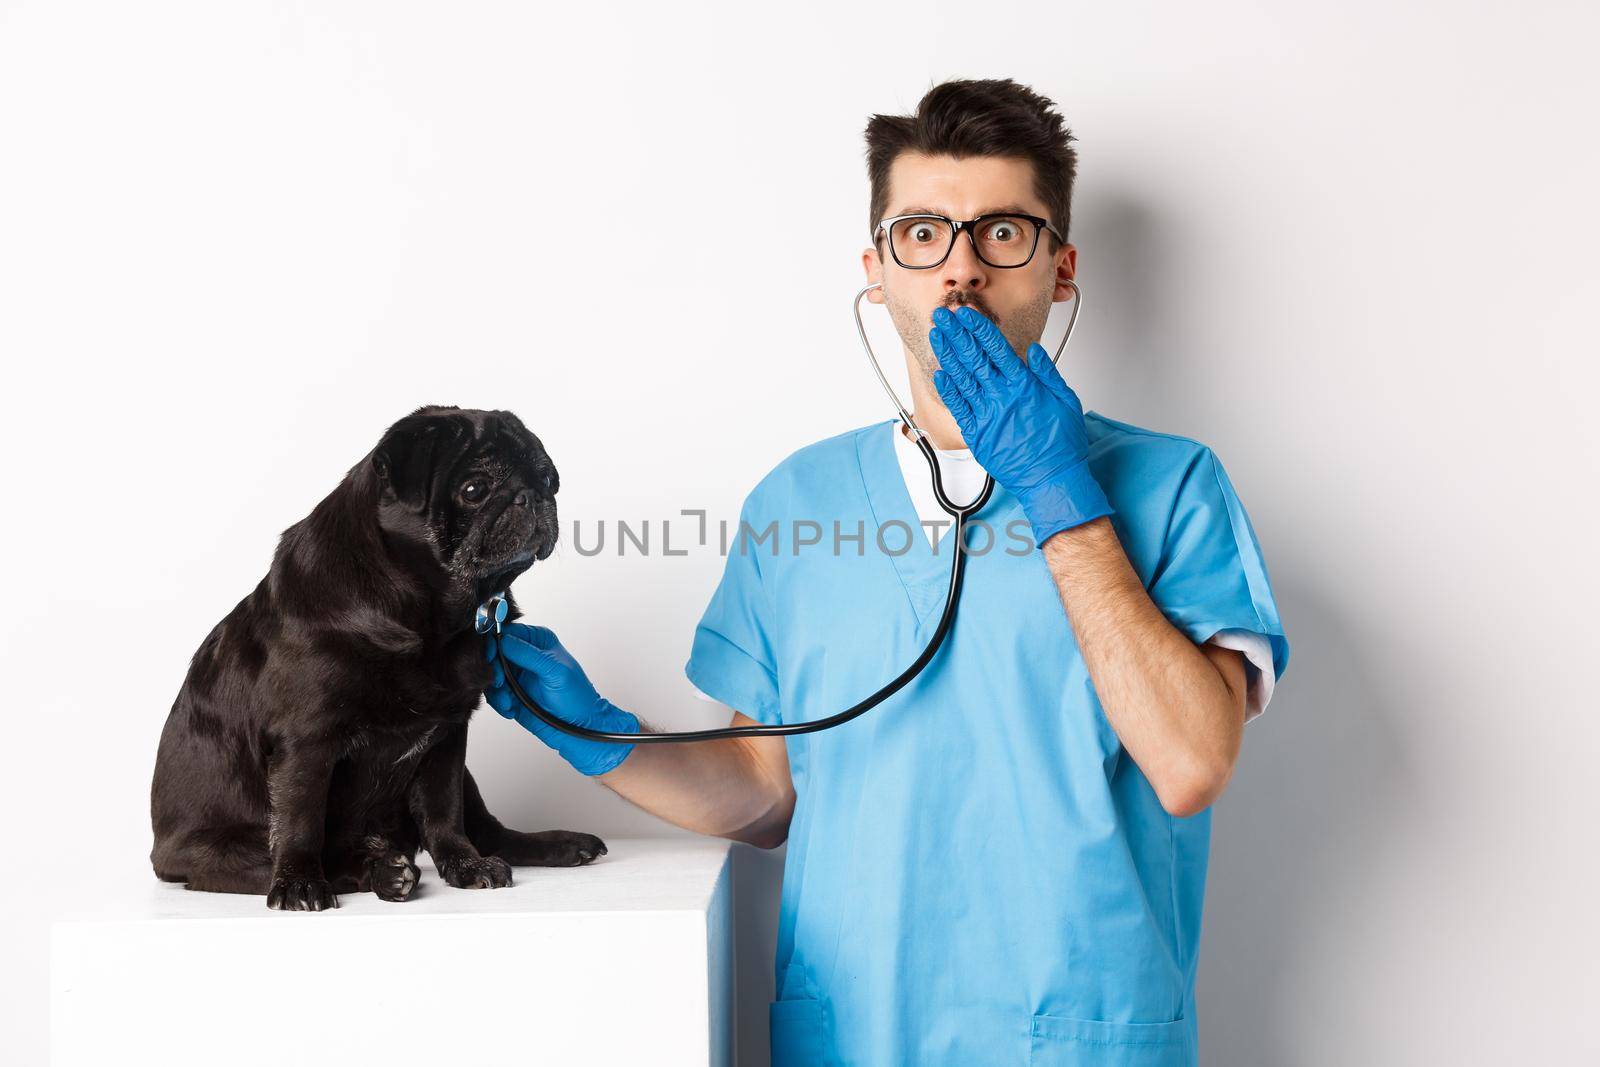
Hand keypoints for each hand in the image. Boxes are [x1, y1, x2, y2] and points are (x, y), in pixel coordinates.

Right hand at [484, 623, 638, 775]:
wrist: (579, 728)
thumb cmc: (577, 697)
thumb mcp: (555, 671)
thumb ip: (528, 655)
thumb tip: (503, 640)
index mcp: (538, 641)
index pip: (507, 631)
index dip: (495, 642)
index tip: (491, 657)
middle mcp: (525, 655)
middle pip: (493, 653)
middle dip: (493, 669)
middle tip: (500, 682)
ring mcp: (517, 675)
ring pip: (490, 674)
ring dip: (496, 690)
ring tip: (508, 701)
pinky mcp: (511, 694)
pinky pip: (493, 694)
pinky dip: (498, 702)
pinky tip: (511, 709)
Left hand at [929, 305, 1112, 545]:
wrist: (1051, 480)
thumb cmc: (1061, 445)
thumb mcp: (1066, 401)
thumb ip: (1047, 373)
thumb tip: (1033, 351)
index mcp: (1024, 386)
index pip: (995, 348)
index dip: (978, 328)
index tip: (965, 313)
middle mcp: (1002, 398)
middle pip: (973, 358)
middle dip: (955, 334)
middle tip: (941, 316)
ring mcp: (986, 416)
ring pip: (961, 379)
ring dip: (947, 355)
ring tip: (936, 335)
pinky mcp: (977, 435)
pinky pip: (958, 408)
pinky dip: (948, 389)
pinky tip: (940, 372)